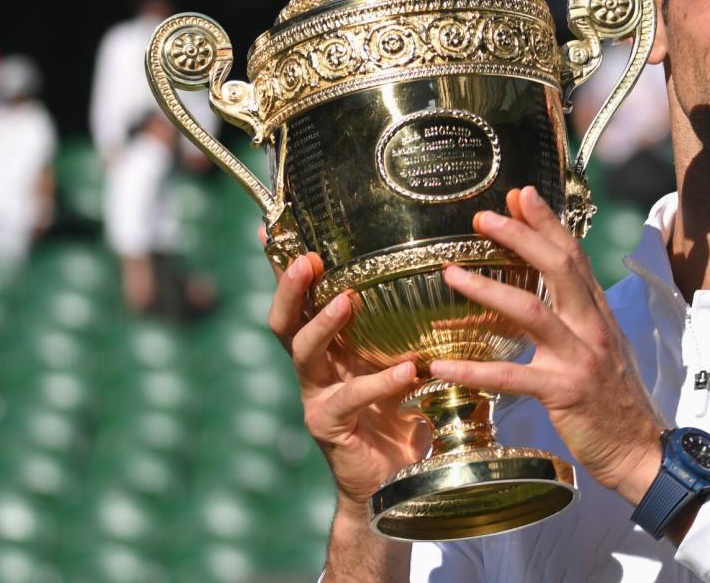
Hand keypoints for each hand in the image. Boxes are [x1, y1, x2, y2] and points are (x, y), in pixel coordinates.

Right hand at [266, 249, 426, 514]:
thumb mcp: (402, 360)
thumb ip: (408, 329)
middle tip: (308, 258)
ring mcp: (317, 398)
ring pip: (304, 353)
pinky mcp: (330, 427)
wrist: (395, 482)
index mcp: (328, 346)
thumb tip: (442, 273)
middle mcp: (314, 368)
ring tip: (347, 300)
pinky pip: (350, 399)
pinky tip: (408, 371)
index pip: (299, 299)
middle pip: (285, 321)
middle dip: (291, 287)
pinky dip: (380, 382)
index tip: (267, 227)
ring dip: (324, 324)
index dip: (282, 266)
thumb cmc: (402, 413)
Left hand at [431, 187, 665, 504]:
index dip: (547, 222)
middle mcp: (592, 327)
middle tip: (483, 217)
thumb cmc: (614, 401)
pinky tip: (441, 364)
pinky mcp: (563, 392)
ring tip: (450, 273)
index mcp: (598, 313)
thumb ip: (580, 315)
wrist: (641, 451)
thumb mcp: (603, 347)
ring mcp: (579, 357)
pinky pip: (512, 376)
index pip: (573, 255)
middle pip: (557, 268)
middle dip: (520, 236)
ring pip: (532, 311)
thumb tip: (555, 288)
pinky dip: (474, 369)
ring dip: (488, 289)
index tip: (520, 194)